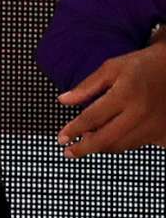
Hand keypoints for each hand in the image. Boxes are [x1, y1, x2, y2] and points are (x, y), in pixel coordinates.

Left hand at [59, 42, 165, 156]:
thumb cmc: (143, 65)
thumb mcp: (112, 68)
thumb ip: (87, 86)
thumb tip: (63, 100)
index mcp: (125, 94)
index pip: (92, 119)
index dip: (73, 130)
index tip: (61, 138)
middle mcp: (141, 113)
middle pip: (106, 139)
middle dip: (84, 148)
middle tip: (68, 152)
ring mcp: (155, 125)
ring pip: (122, 146)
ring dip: (102, 147)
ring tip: (89, 140)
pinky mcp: (164, 133)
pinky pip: (138, 145)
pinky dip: (122, 143)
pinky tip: (113, 136)